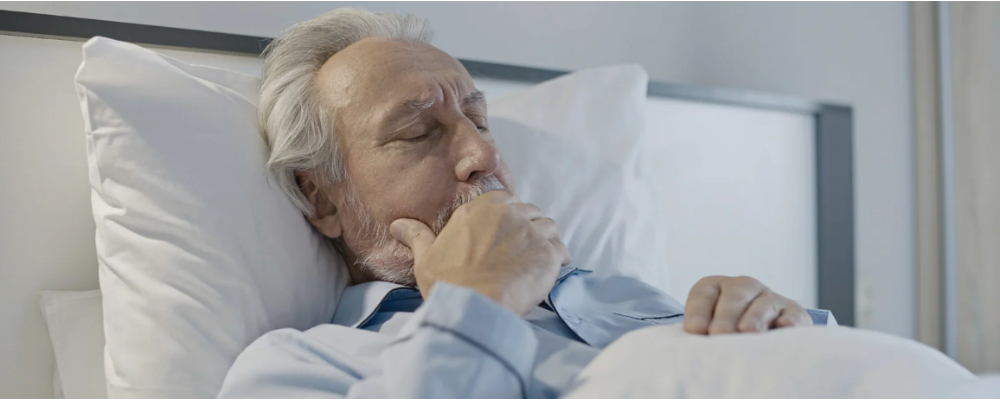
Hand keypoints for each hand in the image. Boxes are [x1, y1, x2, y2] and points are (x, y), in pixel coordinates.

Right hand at [390, 190, 571, 315]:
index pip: (504, 199)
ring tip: (537, 259)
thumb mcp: (425, 257)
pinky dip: (559, 258)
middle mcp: (508, 214)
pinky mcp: (548, 253)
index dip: (508, 214)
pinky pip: (562, 249)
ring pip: (548, 226)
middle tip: (521, 250)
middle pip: (529, 211)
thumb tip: (398, 224)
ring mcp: (531, 232)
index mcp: (479, 210)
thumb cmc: (447, 284)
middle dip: (528, 227)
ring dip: (545, 240)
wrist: (473, 309)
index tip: (505, 232)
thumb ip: (416, 235)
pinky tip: (551, 270)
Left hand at [683, 275, 811, 334]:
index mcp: (715, 287)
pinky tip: (784, 327)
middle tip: (719, 334)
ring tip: (747, 331)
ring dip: (755, 318)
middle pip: (733, 297)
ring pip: (762, 305)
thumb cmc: (724, 336)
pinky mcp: (794, 312)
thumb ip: (700, 333)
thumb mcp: (708, 329)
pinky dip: (789, 321)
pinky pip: (792, 315)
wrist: (762, 338)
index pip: (704, 294)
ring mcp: (770, 298)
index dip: (698, 311)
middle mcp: (743, 287)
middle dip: (725, 316)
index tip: (694, 330)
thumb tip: (695, 342)